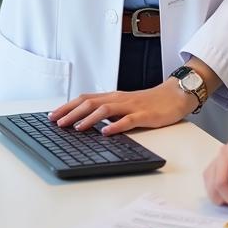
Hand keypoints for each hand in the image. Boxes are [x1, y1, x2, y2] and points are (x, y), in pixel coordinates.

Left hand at [48, 80, 195, 134]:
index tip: (52, 115)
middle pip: (91, 103)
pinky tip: (106, 132)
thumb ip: (109, 111)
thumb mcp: (125, 105)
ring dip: (89, 119)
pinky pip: (128, 120)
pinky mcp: (144, 115)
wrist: (175, 95)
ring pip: (106, 109)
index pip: (85, 99)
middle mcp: (119, 99)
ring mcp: (131, 106)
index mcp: (113, 97)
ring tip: (76, 128)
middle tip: (57, 122)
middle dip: (71, 112)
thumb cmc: (150, 102)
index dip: (67, 106)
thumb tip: (86, 120)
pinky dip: (116, 126)